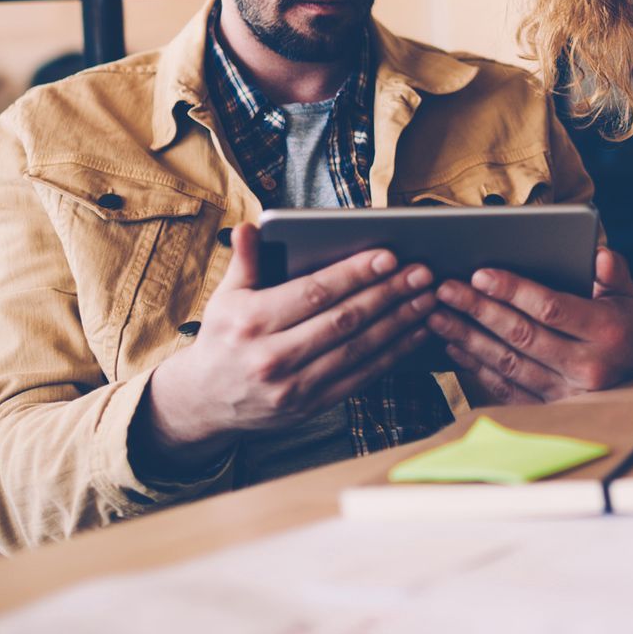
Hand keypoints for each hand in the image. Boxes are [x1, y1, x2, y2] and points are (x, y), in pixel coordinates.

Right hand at [138, 224, 436, 464]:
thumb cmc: (222, 338)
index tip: (389, 255)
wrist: (205, 403)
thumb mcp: (225, 297)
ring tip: (428, 299)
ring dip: (399, 323)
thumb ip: (244, 261)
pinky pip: (361, 377)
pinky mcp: (311, 407)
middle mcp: (272, 357)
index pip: (313, 293)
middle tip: (422, 273)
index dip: (354, 274)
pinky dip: (392, 354)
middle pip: (343, 320)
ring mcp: (293, 387)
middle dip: (388, 294)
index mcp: (251, 322)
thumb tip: (251, 226)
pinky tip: (414, 333)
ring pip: (358, 349)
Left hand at [429, 249, 632, 403]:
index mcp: (608, 331)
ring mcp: (568, 393)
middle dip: (479, 309)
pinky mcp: (551, 411)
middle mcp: (589, 366)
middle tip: (445, 289)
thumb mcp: (628, 297)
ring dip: (468, 338)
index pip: (552, 308)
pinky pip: (507, 389)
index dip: (513, 291)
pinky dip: (477, 368)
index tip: (480, 274)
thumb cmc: (623, 328)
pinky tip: (455, 347)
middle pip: (522, 335)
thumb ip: (614, 272)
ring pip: (508, 363)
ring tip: (437, 316)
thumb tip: (598, 255)